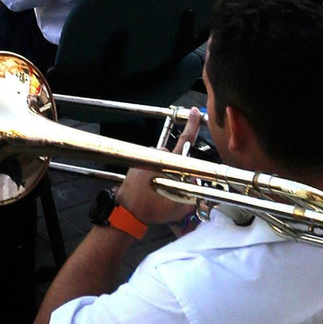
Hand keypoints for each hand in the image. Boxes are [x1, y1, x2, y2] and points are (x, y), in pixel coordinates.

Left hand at [114, 109, 203, 225]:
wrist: (127, 211)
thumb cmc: (153, 209)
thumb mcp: (180, 207)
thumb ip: (193, 193)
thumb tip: (195, 181)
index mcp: (170, 163)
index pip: (185, 142)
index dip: (192, 126)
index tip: (195, 111)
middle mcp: (157, 155)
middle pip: (174, 156)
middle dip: (175, 169)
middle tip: (170, 189)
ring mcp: (146, 157)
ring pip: (163, 161)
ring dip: (163, 171)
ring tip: (158, 192)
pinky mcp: (137, 160)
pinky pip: (152, 163)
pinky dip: (154, 172)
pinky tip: (151, 188)